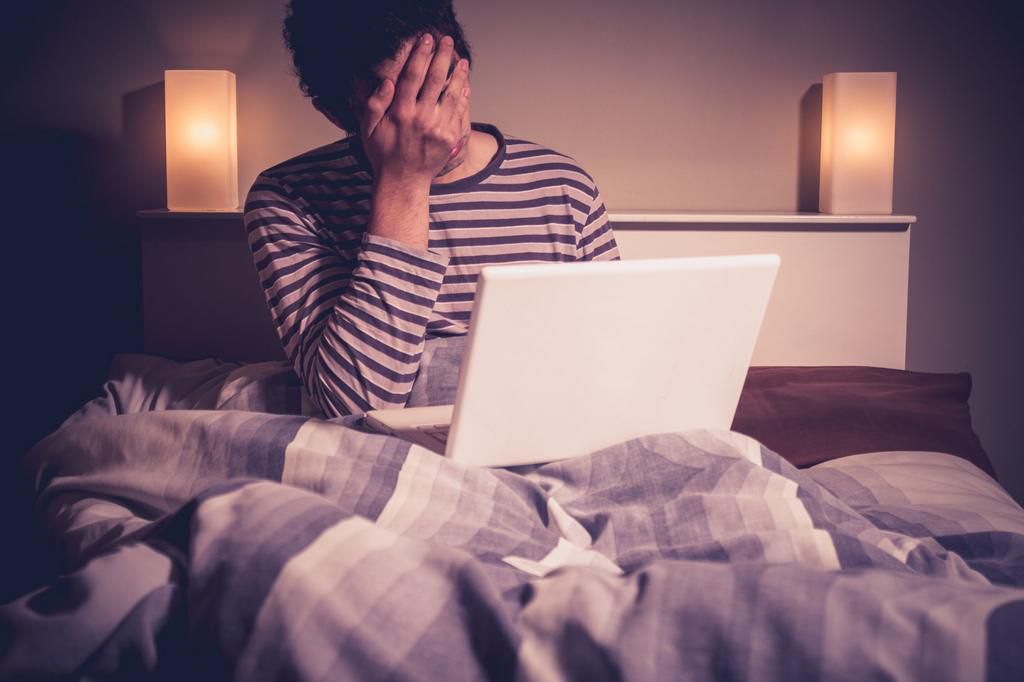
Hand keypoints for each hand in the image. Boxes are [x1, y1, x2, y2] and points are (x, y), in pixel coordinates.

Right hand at [359, 33, 470, 185]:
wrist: (402, 181)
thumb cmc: (383, 153)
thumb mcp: (368, 128)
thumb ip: (375, 103)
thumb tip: (388, 81)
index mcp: (400, 112)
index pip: (413, 75)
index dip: (420, 54)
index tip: (426, 39)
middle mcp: (421, 118)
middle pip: (435, 79)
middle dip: (442, 56)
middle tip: (447, 41)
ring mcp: (437, 128)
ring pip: (452, 93)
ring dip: (458, 74)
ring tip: (461, 60)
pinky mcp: (449, 138)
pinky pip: (459, 112)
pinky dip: (463, 96)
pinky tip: (465, 84)